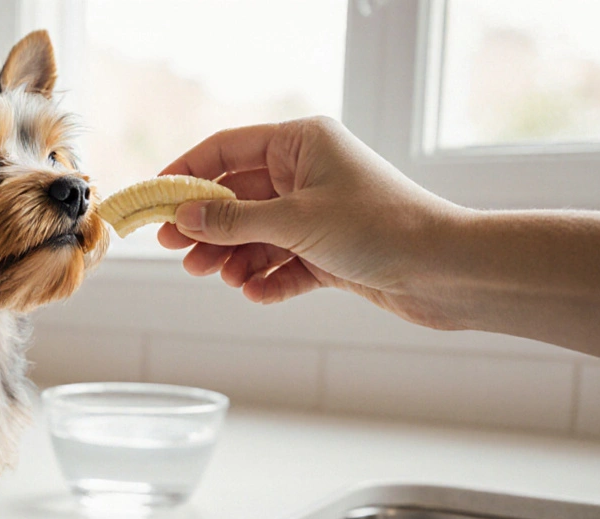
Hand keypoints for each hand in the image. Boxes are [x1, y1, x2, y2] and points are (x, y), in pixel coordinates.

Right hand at [158, 116, 463, 328]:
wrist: (445, 271)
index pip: (226, 150)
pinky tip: (257, 293)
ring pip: (257, 234)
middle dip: (209, 226)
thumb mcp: (294, 221)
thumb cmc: (381, 228)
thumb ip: (234, 221)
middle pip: (237, 196)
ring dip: (234, 257)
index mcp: (301, 143)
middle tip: (179, 251)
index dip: (185, 174)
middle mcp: (308, 173)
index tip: (154, 201)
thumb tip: (186, 218)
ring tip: (219, 278)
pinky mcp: (331, 252)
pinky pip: (284, 263)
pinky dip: (268, 279)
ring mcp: (319, 213)